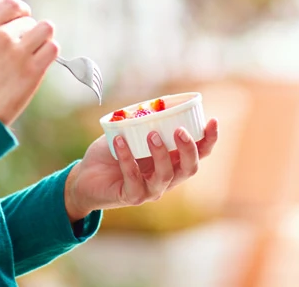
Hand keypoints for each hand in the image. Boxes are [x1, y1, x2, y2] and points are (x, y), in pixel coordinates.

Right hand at [0, 0, 57, 125]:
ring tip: (34, 52)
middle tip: (22, 49)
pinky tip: (39, 62)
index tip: (23, 18)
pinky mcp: (33, 70)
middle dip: (28, 32)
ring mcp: (18, 53)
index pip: (11, 4)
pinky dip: (49, 52)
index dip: (21, 11)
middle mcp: (1, 36)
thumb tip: (16, 21)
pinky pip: (53, 48)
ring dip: (42, 39)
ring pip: (45, 29)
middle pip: (29, 20)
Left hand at [63, 118, 219, 220]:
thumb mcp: (130, 132)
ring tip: (151, 134)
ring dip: (161, 154)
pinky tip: (119, 141)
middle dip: (189, 149)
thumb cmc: (112, 153)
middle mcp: (167, 178)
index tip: (212, 120)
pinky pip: (134, 179)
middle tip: (179, 130)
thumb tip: (153, 102)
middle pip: (189, 169)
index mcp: (172, 161)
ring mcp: (150, 190)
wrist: (86, 177)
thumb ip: (143, 120)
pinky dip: (128, 159)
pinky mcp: (131, 196)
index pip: (199, 153)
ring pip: (165, 177)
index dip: (209, 139)